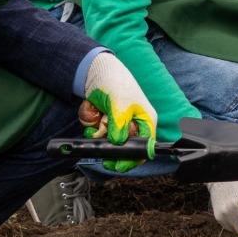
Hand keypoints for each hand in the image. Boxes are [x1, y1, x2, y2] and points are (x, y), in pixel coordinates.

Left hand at [82, 52, 157, 171]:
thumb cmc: (116, 83)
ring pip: (106, 140)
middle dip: (109, 143)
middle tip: (101, 146)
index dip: (133, 159)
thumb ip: (120, 126)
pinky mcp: (104, 121)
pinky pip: (96, 131)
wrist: (96, 70)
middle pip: (122, 147)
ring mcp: (117, 123)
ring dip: (98, 130)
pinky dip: (91, 123)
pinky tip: (93, 111)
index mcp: (145, 120)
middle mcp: (133, 124)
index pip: (144, 147)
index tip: (118, 166)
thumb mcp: (121, 105)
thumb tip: (116, 144)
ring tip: (98, 116)